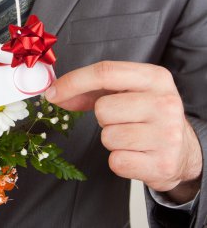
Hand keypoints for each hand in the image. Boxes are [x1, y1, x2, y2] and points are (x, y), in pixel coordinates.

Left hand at [45, 61, 201, 202]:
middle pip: (102, 108)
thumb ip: (92, 90)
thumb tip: (56, 94)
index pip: (105, 72)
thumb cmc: (149, 117)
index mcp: (155, 78)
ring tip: (133, 138)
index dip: (73, 82)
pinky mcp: (161, 164)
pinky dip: (120, 160)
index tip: (53, 93)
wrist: (183, 150)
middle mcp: (164, 103)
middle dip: (104, 118)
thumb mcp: (129, 93)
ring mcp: (166, 135)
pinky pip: (116, 161)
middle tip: (124, 121)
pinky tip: (137, 154)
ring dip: (112, 140)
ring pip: (107, 136)